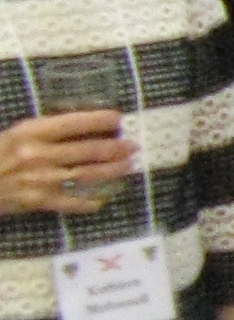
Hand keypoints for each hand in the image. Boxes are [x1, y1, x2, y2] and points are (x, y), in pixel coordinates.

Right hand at [0, 109, 136, 215]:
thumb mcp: (14, 135)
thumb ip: (43, 132)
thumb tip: (81, 128)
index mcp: (30, 133)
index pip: (73, 122)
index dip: (100, 119)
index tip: (118, 118)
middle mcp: (38, 155)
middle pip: (88, 150)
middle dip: (116, 147)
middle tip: (133, 145)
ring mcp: (41, 179)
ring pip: (88, 174)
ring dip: (113, 170)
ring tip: (129, 164)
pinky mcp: (39, 201)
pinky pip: (74, 202)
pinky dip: (92, 200)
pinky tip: (105, 197)